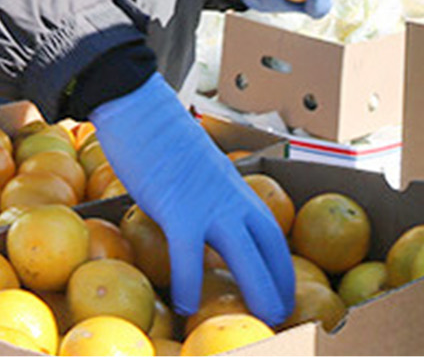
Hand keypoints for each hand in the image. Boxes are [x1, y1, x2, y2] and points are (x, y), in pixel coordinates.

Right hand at [91, 74, 293, 323]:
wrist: (138, 104)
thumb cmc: (156, 133)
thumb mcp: (192, 165)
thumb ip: (202, 190)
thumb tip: (195, 217)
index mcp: (234, 185)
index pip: (270, 229)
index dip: (281, 263)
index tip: (285, 289)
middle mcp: (229, 194)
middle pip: (267, 246)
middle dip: (280, 282)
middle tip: (283, 313)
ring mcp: (207, 202)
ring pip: (243, 254)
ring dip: (257, 288)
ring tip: (261, 319)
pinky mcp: (177, 206)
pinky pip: (187, 255)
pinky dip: (190, 283)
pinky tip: (186, 305)